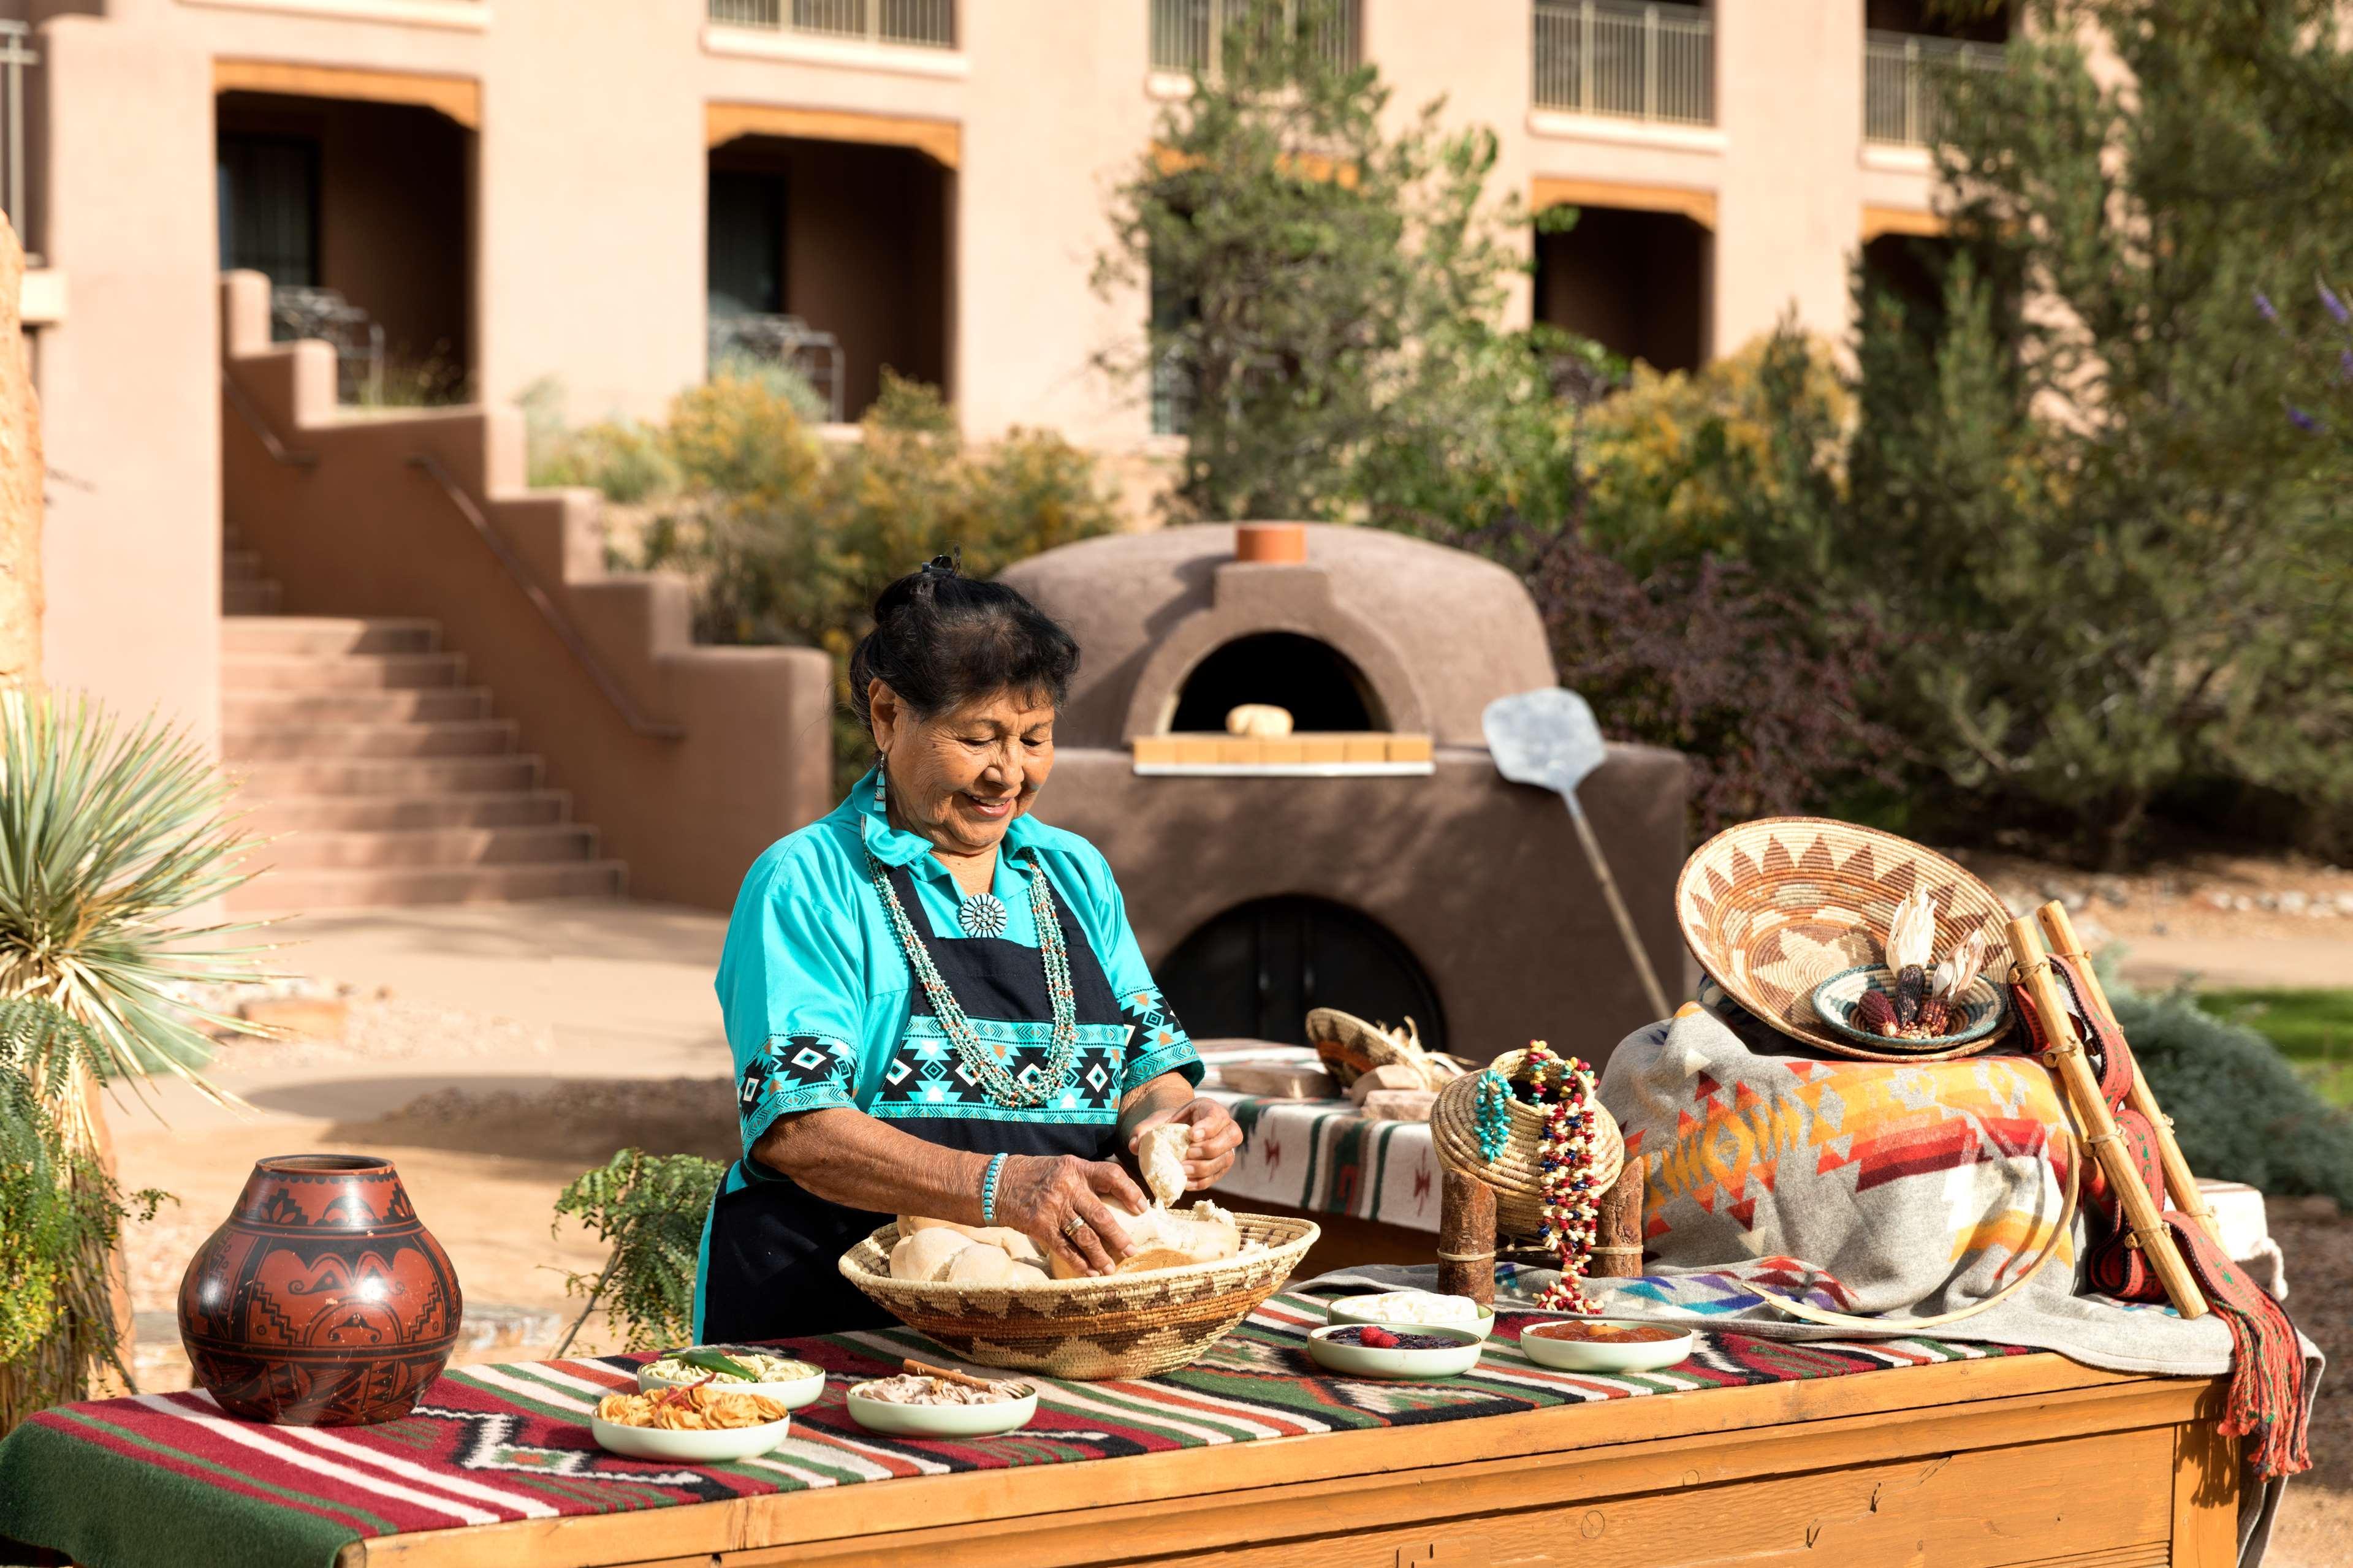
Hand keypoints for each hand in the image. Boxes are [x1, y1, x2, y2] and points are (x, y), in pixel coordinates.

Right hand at [993, 1153, 1148, 1276]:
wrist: (996, 1184)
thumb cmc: (1034, 1175)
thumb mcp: (1061, 1166)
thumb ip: (1085, 1177)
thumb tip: (1116, 1192)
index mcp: (1076, 1168)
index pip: (1111, 1175)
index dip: (1131, 1191)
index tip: (1143, 1207)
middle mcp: (1067, 1187)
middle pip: (1101, 1214)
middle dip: (1119, 1236)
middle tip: (1132, 1250)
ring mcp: (1053, 1207)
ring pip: (1085, 1236)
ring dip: (1100, 1255)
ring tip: (1111, 1268)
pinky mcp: (1039, 1226)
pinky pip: (1064, 1248)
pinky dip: (1079, 1263)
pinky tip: (1089, 1272)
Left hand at [1127, 1097, 1242, 1190]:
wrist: (1176, 1136)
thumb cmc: (1168, 1126)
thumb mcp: (1156, 1122)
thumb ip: (1143, 1130)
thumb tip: (1135, 1145)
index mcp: (1211, 1109)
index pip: (1217, 1115)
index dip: (1208, 1126)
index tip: (1191, 1135)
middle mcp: (1226, 1127)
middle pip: (1231, 1137)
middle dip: (1209, 1148)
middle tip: (1188, 1153)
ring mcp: (1227, 1148)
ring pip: (1226, 1158)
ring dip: (1205, 1167)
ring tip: (1183, 1170)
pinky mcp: (1222, 1167)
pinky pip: (1217, 1176)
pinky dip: (1202, 1181)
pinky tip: (1186, 1182)